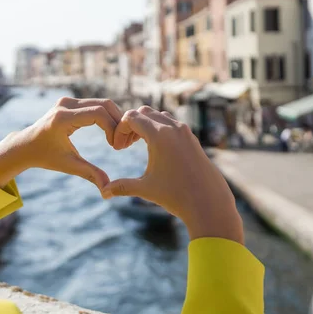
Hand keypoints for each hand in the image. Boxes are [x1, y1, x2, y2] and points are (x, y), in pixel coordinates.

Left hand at [0, 97, 123, 188]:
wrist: (25, 146)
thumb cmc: (45, 157)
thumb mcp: (68, 165)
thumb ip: (90, 174)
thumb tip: (107, 189)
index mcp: (63, 118)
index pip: (98, 114)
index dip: (112, 128)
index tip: (115, 147)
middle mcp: (65, 104)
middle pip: (103, 104)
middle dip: (117, 122)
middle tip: (122, 142)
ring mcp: (68, 100)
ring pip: (102, 103)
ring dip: (114, 119)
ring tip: (117, 139)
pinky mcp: (70, 101)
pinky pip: (95, 104)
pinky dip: (106, 116)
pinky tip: (110, 132)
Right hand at [103, 106, 243, 243]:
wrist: (208, 202)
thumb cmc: (176, 196)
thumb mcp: (146, 189)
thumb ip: (122, 186)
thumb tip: (103, 192)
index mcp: (159, 135)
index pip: (131, 117)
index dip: (119, 129)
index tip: (117, 148)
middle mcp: (173, 128)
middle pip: (144, 112)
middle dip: (131, 124)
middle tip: (125, 145)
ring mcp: (184, 131)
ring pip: (158, 115)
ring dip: (145, 125)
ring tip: (137, 146)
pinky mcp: (191, 137)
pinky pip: (171, 123)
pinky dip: (159, 129)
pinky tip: (155, 149)